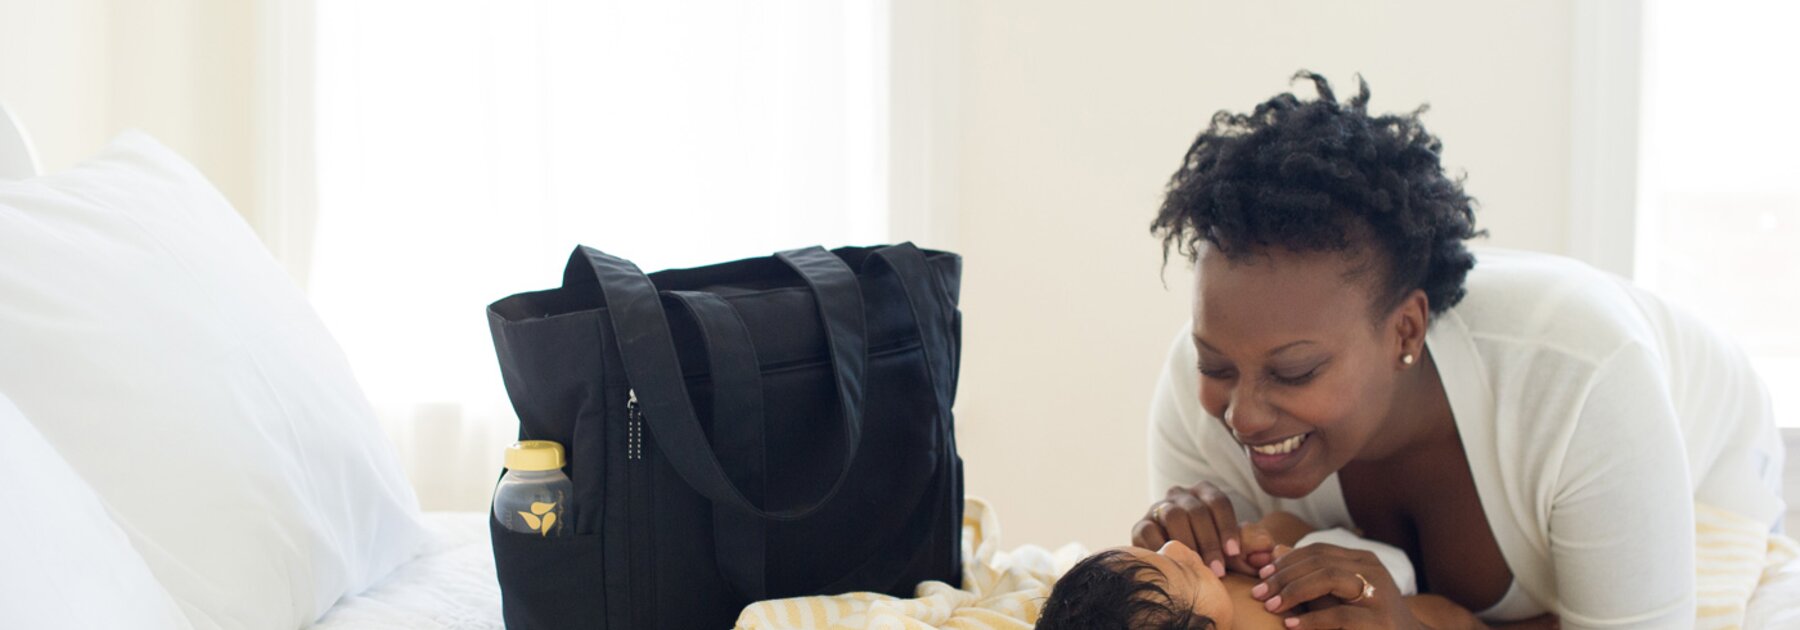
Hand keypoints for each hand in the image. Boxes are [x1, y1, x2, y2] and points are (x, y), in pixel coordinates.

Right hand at [1132, 482, 1247, 576]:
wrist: (1173, 562)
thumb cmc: (1209, 553)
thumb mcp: (1229, 551)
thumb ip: (1247, 553)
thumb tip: (1266, 555)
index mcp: (1205, 493)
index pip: (1218, 502)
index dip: (1227, 527)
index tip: (1234, 553)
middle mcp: (1180, 495)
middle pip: (1196, 510)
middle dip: (1209, 541)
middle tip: (1218, 570)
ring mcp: (1159, 508)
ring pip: (1174, 515)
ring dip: (1188, 543)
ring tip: (1197, 568)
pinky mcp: (1141, 526)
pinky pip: (1149, 531)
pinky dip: (1162, 548)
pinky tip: (1173, 564)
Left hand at [1251, 543, 1419, 628]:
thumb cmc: (1368, 621)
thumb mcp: (1339, 597)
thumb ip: (1311, 577)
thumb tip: (1276, 552)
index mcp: (1364, 561)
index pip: (1318, 550)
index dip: (1287, 561)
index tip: (1261, 575)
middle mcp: (1373, 572)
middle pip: (1320, 562)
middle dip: (1284, 576)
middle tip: (1258, 592)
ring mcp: (1379, 595)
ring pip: (1329, 579)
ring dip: (1293, 591)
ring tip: (1270, 605)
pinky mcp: (1379, 622)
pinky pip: (1340, 615)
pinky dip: (1311, 619)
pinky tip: (1291, 625)